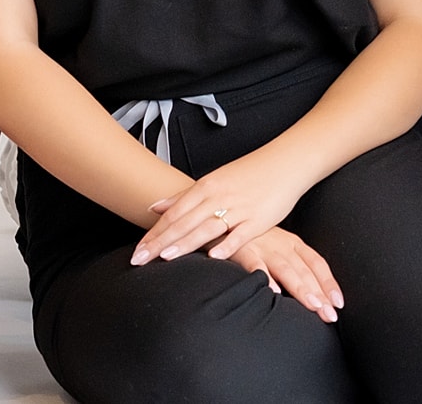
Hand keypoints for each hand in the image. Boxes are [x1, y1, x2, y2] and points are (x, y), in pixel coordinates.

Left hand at [134, 149, 313, 264]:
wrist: (284, 163)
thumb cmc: (248, 174)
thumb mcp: (213, 181)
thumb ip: (184, 196)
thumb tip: (155, 207)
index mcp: (205, 187)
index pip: (173, 214)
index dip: (153, 233)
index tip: (137, 250)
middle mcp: (218, 197)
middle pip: (184, 222)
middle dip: (160, 242)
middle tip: (139, 259)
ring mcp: (238, 208)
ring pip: (207, 227)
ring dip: (186, 243)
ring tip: (166, 257)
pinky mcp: (259, 219)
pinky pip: (240, 234)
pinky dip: (227, 245)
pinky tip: (214, 257)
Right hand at [224, 227, 344, 321]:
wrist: (220, 219)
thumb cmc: (250, 239)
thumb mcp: (276, 247)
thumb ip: (291, 267)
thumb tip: (311, 295)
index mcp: (292, 244)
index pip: (317, 264)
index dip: (329, 283)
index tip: (339, 302)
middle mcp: (281, 245)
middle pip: (305, 271)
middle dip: (320, 294)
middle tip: (330, 314)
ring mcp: (262, 247)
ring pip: (286, 269)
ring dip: (300, 287)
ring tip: (312, 305)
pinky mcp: (242, 250)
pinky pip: (255, 265)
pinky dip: (265, 278)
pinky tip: (273, 293)